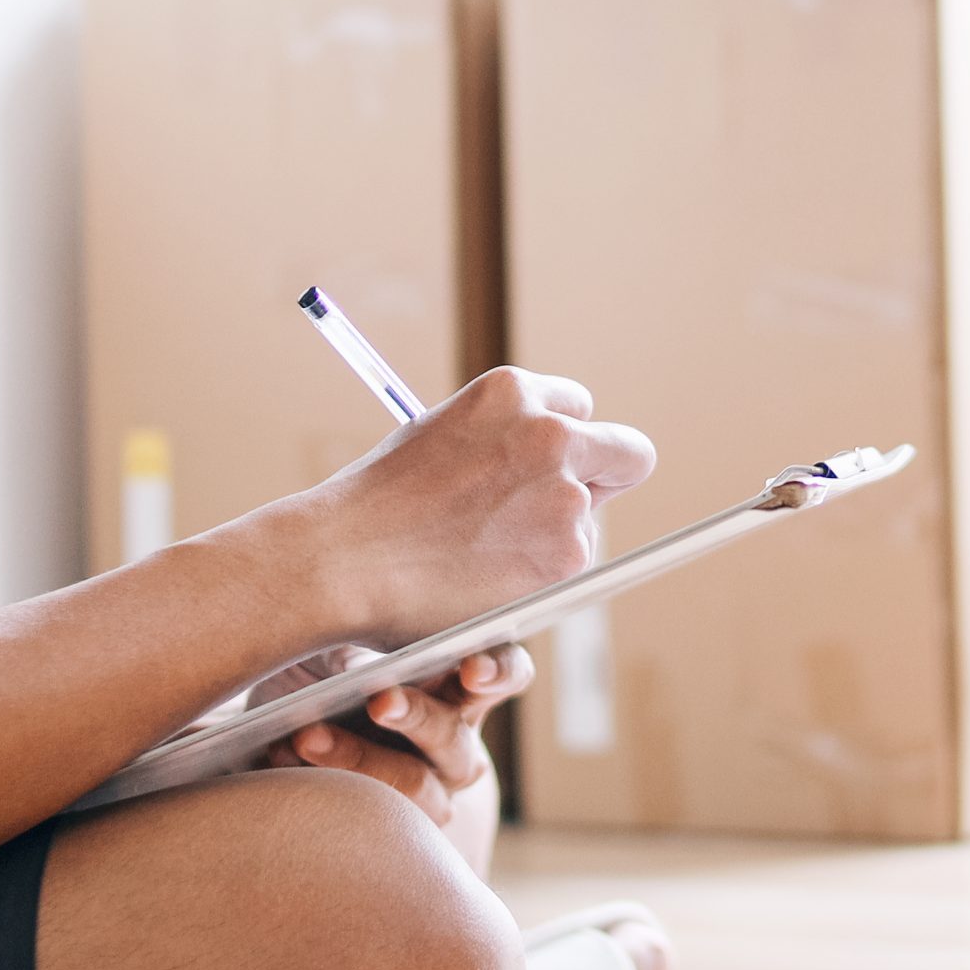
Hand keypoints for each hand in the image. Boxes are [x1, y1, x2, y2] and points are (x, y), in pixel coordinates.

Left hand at [252, 644, 532, 827]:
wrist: (284, 744)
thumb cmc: (323, 679)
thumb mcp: (335, 652)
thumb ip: (354, 655)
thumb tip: (358, 671)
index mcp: (461, 686)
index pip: (507, 673)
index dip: (498, 671)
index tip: (471, 669)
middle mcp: (456, 743)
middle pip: (453, 734)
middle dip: (417, 716)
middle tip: (380, 700)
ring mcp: (429, 793)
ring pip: (411, 786)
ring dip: (357, 759)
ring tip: (304, 737)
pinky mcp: (391, 833)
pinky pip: (368, 820)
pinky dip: (321, 787)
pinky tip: (279, 757)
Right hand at [260, 367, 656, 647]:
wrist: (343, 561)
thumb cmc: (375, 506)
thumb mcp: (440, 435)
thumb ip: (500, 440)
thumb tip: (535, 463)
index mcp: (513, 391)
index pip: (579, 409)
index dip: (561, 445)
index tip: (539, 471)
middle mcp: (550, 431)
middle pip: (627, 452)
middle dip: (605, 477)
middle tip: (561, 512)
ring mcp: (564, 491)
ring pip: (592, 516)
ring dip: (558, 535)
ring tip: (485, 555)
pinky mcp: (568, 551)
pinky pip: (576, 562)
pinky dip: (543, 575)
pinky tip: (490, 578)